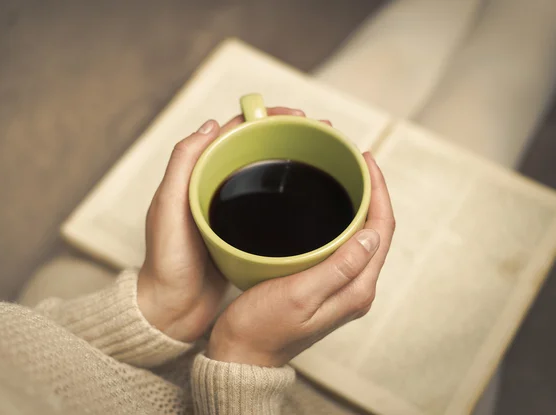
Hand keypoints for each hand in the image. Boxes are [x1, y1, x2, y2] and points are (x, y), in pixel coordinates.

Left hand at [137, 107, 306, 341]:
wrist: (172, 309)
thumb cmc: (167, 262)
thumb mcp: (168, 209)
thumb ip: (182, 165)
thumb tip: (210, 124)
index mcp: (198, 175)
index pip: (237, 133)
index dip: (268, 119)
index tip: (299, 118)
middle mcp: (216, 187)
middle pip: (258, 150)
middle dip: (291, 137)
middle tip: (323, 136)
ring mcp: (233, 210)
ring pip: (267, 176)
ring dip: (294, 163)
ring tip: (326, 159)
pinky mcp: (245, 234)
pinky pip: (270, 205)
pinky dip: (290, 196)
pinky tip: (311, 200)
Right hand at [207, 153, 394, 365]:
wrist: (242, 355)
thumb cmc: (262, 328)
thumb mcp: (299, 295)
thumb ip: (338, 268)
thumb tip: (371, 236)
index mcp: (356, 289)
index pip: (381, 231)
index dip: (379, 192)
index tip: (367, 161)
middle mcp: (355, 289)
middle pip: (377, 231)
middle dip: (373, 193)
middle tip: (355, 161)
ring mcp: (342, 288)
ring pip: (362, 237)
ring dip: (359, 205)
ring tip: (345, 176)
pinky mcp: (326, 286)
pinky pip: (345, 246)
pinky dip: (343, 220)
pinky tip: (326, 208)